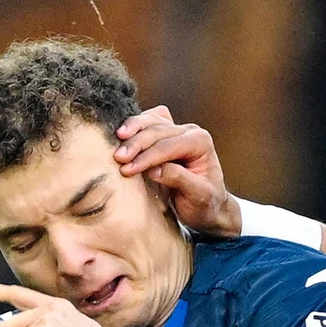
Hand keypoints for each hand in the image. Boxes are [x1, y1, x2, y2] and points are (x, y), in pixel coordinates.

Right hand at [113, 106, 240, 237]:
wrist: (209, 206)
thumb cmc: (205, 203)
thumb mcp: (198, 195)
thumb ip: (179, 179)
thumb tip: (154, 170)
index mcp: (201, 142)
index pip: (168, 146)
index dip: (147, 157)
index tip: (127, 169)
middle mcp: (190, 131)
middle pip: (157, 130)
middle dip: (136, 144)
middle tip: (118, 158)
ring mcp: (177, 130)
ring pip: (151, 121)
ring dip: (131, 131)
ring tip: (116, 142)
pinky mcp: (166, 133)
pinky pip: (148, 121)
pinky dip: (134, 125)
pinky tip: (122, 133)